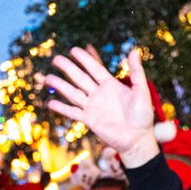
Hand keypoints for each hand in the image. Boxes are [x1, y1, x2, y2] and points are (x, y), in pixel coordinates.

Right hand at [45, 47, 160, 164]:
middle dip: (68, 68)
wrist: (138, 139)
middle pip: (80, 78)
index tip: (74, 50)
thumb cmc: (143, 116)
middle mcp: (99, 94)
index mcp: (111, 85)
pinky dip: (62, 108)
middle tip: (56, 59)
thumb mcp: (141, 91)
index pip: (94, 69)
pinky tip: (50, 103)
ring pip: (73, 93)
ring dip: (61, 85)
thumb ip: (137, 72)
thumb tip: (134, 50)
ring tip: (47, 78)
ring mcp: (93, 107)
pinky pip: (73, 112)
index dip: (84, 59)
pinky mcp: (89, 120)